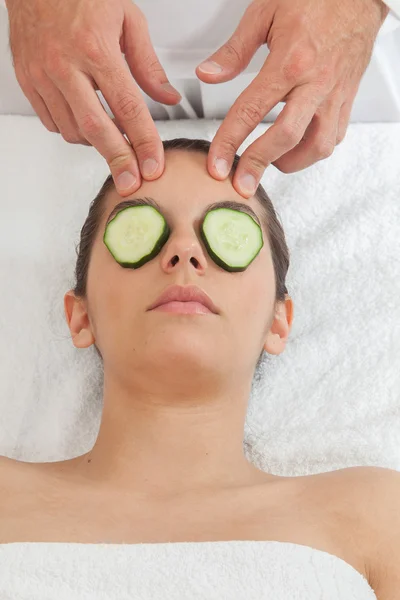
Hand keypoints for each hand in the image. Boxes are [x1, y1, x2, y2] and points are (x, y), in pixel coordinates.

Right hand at [5, 0, 181, 195]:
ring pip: (73, 130)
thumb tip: (167, 98)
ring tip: (114, 143)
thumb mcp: (128, 19)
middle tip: (132, 183)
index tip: (153, 165)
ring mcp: (42, 76)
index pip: (127, 107)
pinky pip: (52, 122)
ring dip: (97, 144)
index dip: (143, 142)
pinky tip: (87, 124)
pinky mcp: (28, 81)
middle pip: (97, 128)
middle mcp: (65, 65)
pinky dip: (73, 131)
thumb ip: (148, 65)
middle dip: (118, 161)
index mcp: (95, 48)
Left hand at [196, 0, 388, 197]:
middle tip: (241, 184)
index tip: (217, 164)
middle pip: (286, 137)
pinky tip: (299, 146)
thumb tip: (208, 75)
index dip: (229, 141)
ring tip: (271, 164)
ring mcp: (335, 93)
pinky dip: (314, 149)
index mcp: (290, 61)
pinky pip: (335, 136)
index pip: (251, 110)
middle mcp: (315, 82)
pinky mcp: (348, 98)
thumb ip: (234, 50)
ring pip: (317, 145)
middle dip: (258, 165)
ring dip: (292, 162)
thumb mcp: (265, 13)